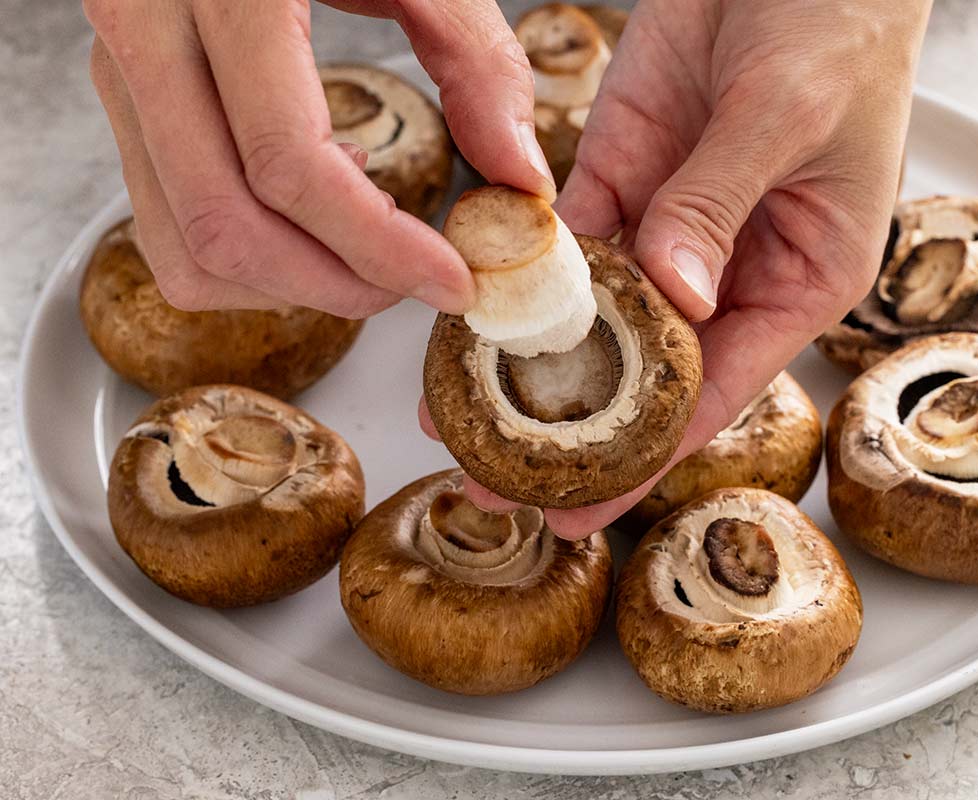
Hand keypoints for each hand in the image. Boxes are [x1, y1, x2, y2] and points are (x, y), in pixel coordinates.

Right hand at [84, 0, 555, 317]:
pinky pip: (167, 230)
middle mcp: (146, 36)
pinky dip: (246, 257)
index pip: (288, 164)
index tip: (453, 280)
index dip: (378, 246)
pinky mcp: (127, 105)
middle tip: (414, 288)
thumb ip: (476, 58)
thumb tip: (521, 178)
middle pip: (227, 226)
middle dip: (336, 285)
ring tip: (364, 247)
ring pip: (186, 248)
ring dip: (288, 285)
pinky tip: (308, 210)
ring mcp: (123, 75)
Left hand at [443, 0, 929, 535]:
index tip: (582, 510)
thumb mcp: (789, 116)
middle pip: (645, 373)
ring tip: (459, 418)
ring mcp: (669, 226)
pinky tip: (473, 319)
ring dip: (531, 365)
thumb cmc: (838, 28)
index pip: (716, 391)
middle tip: (497, 487)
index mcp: (799, 280)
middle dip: (574, 432)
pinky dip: (520, 276)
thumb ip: (721, 202)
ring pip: (593, 315)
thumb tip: (671, 291)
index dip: (649, 458)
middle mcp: (728, 271)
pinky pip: (565, 239)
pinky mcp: (620, 175)